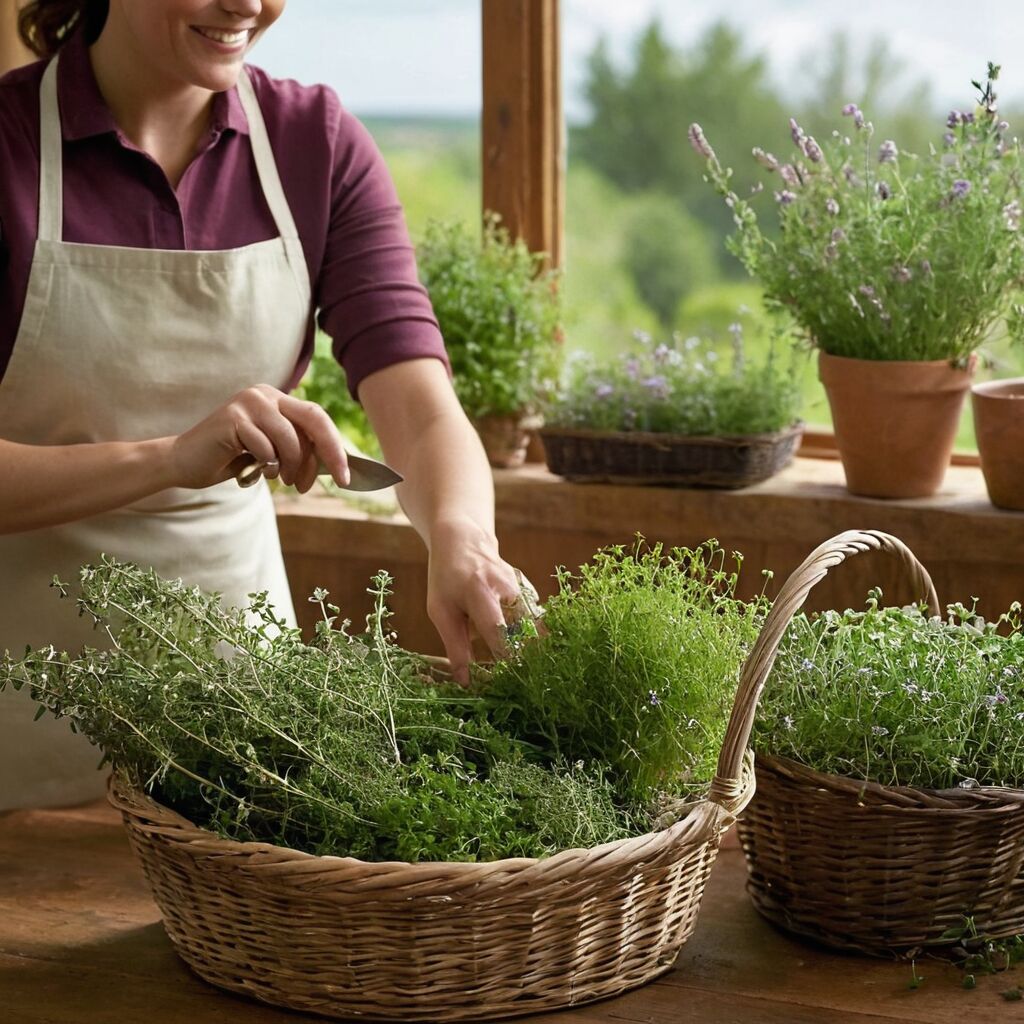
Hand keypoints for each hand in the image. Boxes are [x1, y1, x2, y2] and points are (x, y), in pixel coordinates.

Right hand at [169, 385, 350, 491]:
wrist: (185, 463)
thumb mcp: (273, 453)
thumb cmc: (231, 460)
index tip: (345, 476)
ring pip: (290, 439)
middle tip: (333, 482)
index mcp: (277, 399)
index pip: (318, 418)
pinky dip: (265, 465)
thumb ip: (299, 449)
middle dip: (327, 454)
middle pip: (313, 420)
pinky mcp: (232, 417)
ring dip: (290, 467)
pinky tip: (253, 469)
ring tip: (281, 479)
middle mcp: (265, 394)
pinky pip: (265, 447)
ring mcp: (248, 402)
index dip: (335, 447)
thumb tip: (337, 464)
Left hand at [426, 517, 534, 684]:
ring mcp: (522, 588)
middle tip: (524, 683)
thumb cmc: (446, 578)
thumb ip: (455, 646)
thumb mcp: (440, 611)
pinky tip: (531, 652)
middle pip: (527, 632)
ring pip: (536, 628)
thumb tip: (465, 681)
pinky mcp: (528, 590)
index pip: (499, 632)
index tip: (507, 682)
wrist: (463, 540)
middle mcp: (508, 589)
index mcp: (481, 593)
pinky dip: (533, 638)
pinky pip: (536, 620)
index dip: (506, 660)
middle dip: (528, 659)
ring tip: (530, 672)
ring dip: (533, 650)